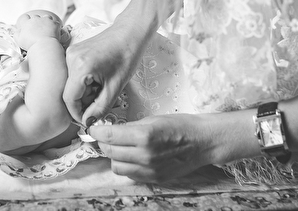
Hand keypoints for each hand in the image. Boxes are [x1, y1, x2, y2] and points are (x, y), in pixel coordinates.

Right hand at [14, 10, 62, 49]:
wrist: (43, 46)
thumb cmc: (30, 44)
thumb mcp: (19, 40)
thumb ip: (17, 34)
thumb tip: (18, 30)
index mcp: (27, 23)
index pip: (24, 17)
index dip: (26, 20)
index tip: (27, 25)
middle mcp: (36, 19)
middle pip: (35, 17)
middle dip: (36, 21)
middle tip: (37, 30)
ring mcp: (46, 20)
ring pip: (46, 17)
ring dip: (46, 21)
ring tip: (47, 29)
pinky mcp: (54, 23)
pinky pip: (55, 22)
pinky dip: (55, 26)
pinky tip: (55, 31)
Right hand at [62, 16, 148, 124]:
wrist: (129, 33)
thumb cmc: (126, 56)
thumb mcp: (116, 87)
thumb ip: (100, 108)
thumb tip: (88, 122)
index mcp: (81, 67)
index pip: (69, 99)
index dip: (77, 113)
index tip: (87, 120)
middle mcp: (71, 58)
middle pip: (70, 91)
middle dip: (84, 101)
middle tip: (101, 99)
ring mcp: (71, 52)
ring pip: (71, 83)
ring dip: (84, 91)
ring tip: (102, 86)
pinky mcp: (73, 51)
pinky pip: (73, 73)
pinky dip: (84, 81)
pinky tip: (98, 78)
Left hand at [89, 114, 213, 181]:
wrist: (202, 142)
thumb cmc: (180, 125)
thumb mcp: (153, 119)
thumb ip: (130, 127)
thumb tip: (111, 130)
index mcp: (144, 136)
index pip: (109, 136)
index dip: (97, 131)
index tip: (94, 128)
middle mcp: (144, 155)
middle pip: (110, 152)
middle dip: (104, 143)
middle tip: (106, 135)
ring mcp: (149, 170)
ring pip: (116, 167)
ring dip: (114, 156)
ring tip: (120, 147)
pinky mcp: (154, 179)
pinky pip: (130, 174)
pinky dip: (126, 165)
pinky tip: (132, 156)